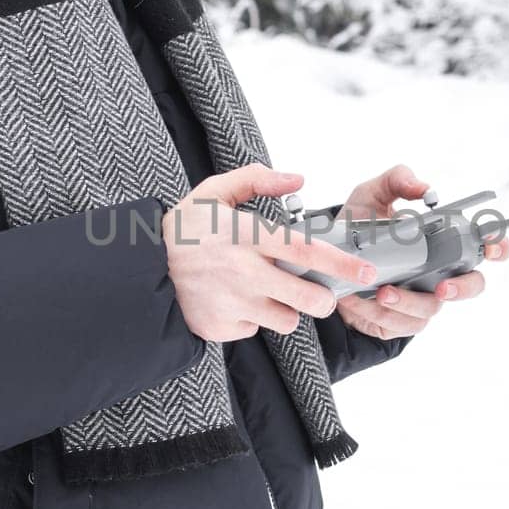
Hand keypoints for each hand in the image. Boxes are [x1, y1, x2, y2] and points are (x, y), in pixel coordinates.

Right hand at [163, 164, 378, 342]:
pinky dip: (254, 320)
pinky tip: (237, 303)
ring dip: (287, 310)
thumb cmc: (186, 228)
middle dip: (325, 300)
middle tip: (321, 292)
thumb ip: (257, 179)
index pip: (304, 250)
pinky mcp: (221, 327)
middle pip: (307, 297)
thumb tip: (298, 178)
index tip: (366, 271)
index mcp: (246, 236)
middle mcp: (243, 273)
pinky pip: (256, 330)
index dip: (340, 263)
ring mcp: (233, 304)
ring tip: (269, 293)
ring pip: (287, 320)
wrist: (142, 269)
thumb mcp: (214, 192)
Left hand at [332, 164, 508, 339]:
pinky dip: (381, 312)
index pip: (486, 244)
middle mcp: (441, 271)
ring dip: (408, 302)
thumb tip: (425, 189)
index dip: (497, 245)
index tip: (490, 245)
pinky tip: (361, 299)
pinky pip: (401, 323)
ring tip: (382, 291)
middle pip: (474, 285)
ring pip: (431, 308)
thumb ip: (398, 180)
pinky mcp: (401, 319)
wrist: (329, 261)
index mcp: (444, 241)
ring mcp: (423, 297)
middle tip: (442, 286)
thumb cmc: (358, 226)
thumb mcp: (371, 194)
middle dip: (463, 288)